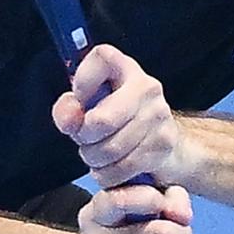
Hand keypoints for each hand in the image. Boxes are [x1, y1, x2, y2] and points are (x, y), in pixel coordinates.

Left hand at [52, 44, 187, 189]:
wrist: (160, 141)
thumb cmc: (117, 121)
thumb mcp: (86, 110)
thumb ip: (68, 111)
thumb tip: (70, 119)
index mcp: (125, 68)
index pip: (101, 58)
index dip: (82, 82)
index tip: (80, 100)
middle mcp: (147, 86)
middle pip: (101, 121)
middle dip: (85, 138)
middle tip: (86, 141)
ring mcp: (159, 115)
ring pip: (111, 149)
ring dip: (96, 160)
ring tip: (99, 155)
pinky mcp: (164, 143)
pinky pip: (123, 167)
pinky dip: (110, 175)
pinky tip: (111, 168)